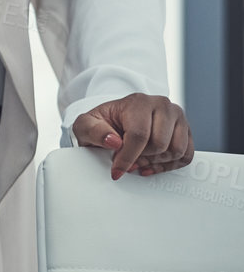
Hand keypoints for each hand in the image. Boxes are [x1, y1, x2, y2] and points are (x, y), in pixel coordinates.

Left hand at [71, 93, 194, 179]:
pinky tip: (152, 165)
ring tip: (138, 161)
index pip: (139, 135)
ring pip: (176, 151)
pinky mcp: (186, 131)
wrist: (113, 121)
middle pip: (159, 144)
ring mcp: (177, 118)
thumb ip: (94, 131)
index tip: (117, 170)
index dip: (127, 157)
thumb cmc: (102, 123)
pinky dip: (170, 166)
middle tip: (127, 161)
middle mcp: (162, 105)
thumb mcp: (85, 125)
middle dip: (141, 159)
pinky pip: (186, 155)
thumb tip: (114, 142)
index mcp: (138, 101)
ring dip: (156, 162)